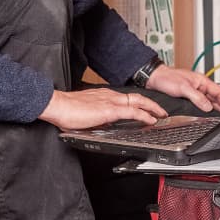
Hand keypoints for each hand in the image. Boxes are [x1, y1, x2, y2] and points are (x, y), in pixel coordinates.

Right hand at [38, 88, 167, 130]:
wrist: (58, 105)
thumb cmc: (67, 110)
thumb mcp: (86, 114)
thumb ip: (98, 117)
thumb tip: (104, 123)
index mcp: (104, 96)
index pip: (127, 98)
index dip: (139, 103)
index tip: (146, 109)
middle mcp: (110, 95)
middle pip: (137, 97)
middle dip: (152, 104)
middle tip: (161, 111)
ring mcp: (111, 101)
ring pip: (138, 102)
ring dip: (152, 108)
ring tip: (161, 115)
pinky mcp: (110, 110)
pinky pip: (132, 112)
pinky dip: (144, 115)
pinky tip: (151, 120)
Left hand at [146, 65, 219, 114]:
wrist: (155, 79)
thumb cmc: (167, 78)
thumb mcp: (183, 88)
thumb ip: (197, 97)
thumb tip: (208, 107)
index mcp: (201, 81)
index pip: (219, 92)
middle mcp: (199, 86)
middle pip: (215, 97)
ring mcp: (194, 92)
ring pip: (208, 101)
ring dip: (214, 109)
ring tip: (219, 117)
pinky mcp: (189, 97)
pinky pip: (201, 104)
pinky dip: (205, 109)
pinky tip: (206, 115)